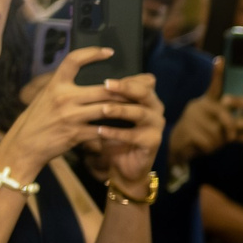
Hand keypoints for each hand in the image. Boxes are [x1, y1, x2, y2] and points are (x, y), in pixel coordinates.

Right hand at [1, 48, 144, 175]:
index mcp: (56, 85)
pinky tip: (127, 127)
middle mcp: (63, 97)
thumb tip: (92, 79)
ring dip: (126, 108)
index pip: (73, 61)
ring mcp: (70, 116)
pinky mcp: (76, 134)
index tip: (109, 52)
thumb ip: (66, 87)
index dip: (91, 53)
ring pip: (108, 108)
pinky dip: (116, 129)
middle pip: (104, 88)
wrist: (25, 145)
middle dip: (127, 88)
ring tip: (140, 105)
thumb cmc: (39, 119)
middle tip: (144, 85)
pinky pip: (103, 130)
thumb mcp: (47, 97)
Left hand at [93, 75, 163, 192]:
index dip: (128, 78)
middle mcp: (155, 109)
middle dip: (126, 88)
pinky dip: (117, 133)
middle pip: (146, 92)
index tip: (106, 77)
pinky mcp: (153, 142)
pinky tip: (101, 132)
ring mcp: (156, 126)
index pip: (144, 81)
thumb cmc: (114, 135)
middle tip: (106, 85)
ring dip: (121, 110)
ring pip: (141, 113)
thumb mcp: (110, 114)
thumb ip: (107, 98)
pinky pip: (135, 136)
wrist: (123, 165)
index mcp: (147, 98)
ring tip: (103, 109)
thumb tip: (86, 78)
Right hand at [168, 61, 235, 165]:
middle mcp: (200, 106)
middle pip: (227, 118)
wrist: (178, 146)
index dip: (217, 73)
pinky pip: (209, 143)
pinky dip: (208, 149)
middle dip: (233, 130)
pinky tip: (200, 146)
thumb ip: (231, 120)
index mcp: (208, 102)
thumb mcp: (218, 124)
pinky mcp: (188, 131)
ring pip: (219, 134)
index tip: (220, 59)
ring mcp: (192, 118)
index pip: (215, 86)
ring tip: (209, 141)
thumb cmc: (203, 133)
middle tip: (232, 138)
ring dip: (218, 143)